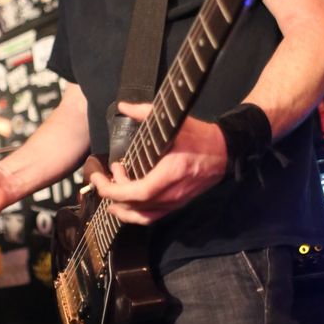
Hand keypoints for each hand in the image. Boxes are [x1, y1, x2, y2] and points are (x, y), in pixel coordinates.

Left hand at [90, 101, 226, 224]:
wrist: (224, 151)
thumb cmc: (199, 135)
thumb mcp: (174, 121)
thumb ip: (145, 112)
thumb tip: (122, 106)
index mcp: (170, 173)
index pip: (136, 192)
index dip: (113, 190)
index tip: (99, 178)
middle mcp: (172, 193)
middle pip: (135, 206)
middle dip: (113, 195)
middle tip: (104, 177)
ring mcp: (176, 202)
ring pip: (142, 217)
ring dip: (122, 209)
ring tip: (110, 196)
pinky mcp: (178, 204)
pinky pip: (153, 217)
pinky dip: (136, 214)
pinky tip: (126, 205)